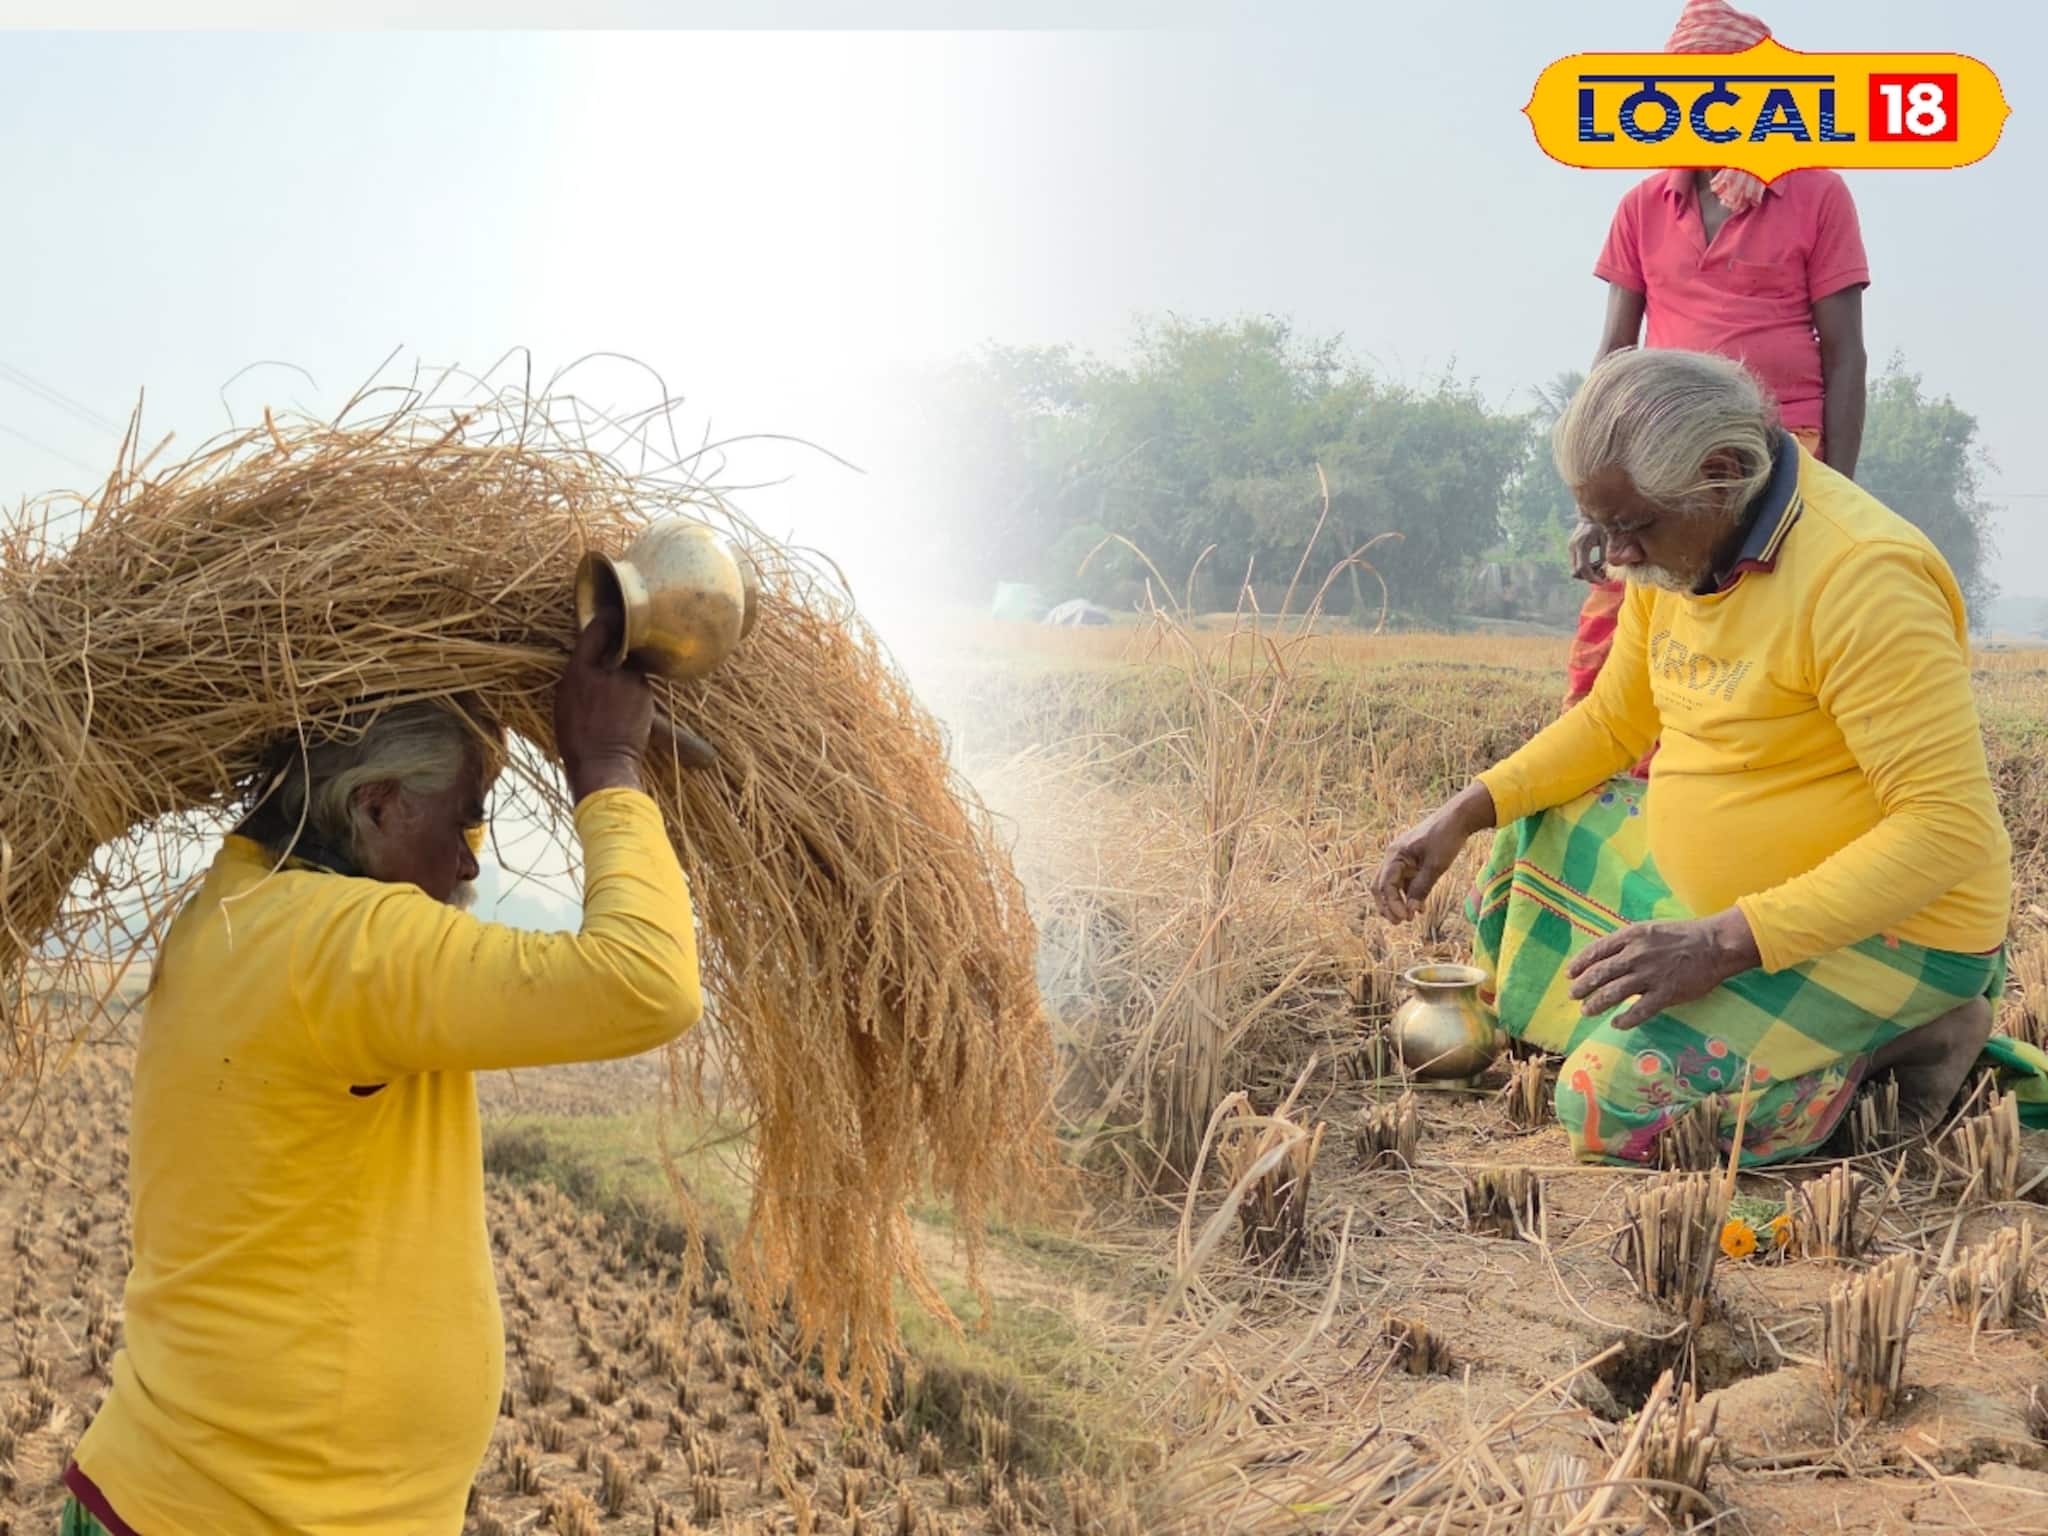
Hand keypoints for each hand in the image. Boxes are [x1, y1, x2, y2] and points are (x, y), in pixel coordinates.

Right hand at [555, 613, 653, 801]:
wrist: (603, 763)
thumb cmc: (576, 736)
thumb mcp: (564, 699)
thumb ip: (579, 672)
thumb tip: (592, 657)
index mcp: (580, 670)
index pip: (596, 631)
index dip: (605, 619)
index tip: (611, 612)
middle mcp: (609, 670)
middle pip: (618, 649)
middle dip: (616, 654)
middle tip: (606, 677)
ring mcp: (631, 682)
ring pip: (630, 669)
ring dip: (624, 677)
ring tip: (613, 703)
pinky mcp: (647, 695)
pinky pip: (640, 685)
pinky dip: (633, 692)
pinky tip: (624, 711)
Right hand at [1372, 784, 1495, 923]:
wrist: (1458, 818)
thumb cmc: (1446, 838)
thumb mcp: (1435, 866)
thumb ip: (1421, 889)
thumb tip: (1411, 911)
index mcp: (1395, 855)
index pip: (1385, 885)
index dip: (1392, 904)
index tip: (1405, 919)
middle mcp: (1393, 856)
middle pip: (1381, 886)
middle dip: (1388, 905)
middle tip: (1399, 923)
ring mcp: (1401, 858)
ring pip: (1392, 885)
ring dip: (1398, 902)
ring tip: (1410, 917)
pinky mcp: (1411, 860)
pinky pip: (1404, 880)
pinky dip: (1408, 894)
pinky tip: (1420, 907)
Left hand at [1566, 911, 1761, 1030]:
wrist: (1715, 944)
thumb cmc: (1682, 935)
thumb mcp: (1649, 930)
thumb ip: (1627, 943)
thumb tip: (1606, 958)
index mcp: (1631, 936)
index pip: (1596, 951)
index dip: (1580, 964)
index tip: (1570, 974)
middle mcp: (1636, 954)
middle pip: (1600, 973)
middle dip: (1582, 987)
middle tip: (1574, 996)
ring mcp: (1650, 974)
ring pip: (1614, 993)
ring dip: (1596, 1004)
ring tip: (1587, 1011)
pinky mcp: (1666, 993)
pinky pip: (1639, 1011)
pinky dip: (1624, 1019)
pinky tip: (1616, 1024)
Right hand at [1567, 520, 1606, 583]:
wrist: (1591, 513)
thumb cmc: (1602, 524)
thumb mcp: (1608, 538)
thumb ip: (1606, 554)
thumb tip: (1606, 569)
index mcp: (1582, 545)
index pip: (1583, 569)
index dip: (1593, 578)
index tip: (1603, 581)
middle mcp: (1573, 547)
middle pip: (1576, 572)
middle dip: (1589, 577)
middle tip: (1603, 575)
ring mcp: (1570, 547)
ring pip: (1575, 570)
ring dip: (1587, 573)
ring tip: (1601, 568)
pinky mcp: (1571, 548)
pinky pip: (1576, 564)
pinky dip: (1586, 568)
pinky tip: (1596, 563)